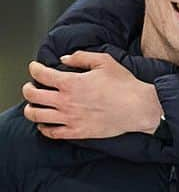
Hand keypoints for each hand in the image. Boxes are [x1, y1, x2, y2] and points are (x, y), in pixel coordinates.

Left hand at [22, 52, 161, 139]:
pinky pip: (53, 133)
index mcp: (71, 82)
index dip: (34, 69)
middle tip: (31, 87)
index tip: (35, 68)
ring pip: (37, 116)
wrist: (138, 108)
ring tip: (33, 106)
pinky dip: (44, 128)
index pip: (40, 74)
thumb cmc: (124, 85)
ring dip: (31, 109)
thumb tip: (64, 59)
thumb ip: (80, 57)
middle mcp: (66, 101)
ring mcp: (71, 119)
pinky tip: (45, 124)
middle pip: (33, 95)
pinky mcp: (79, 132)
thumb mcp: (103, 61)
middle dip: (28, 89)